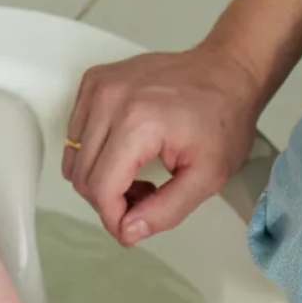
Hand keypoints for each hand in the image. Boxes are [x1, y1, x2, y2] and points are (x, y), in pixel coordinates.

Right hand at [64, 46, 262, 245]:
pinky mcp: (95, 82)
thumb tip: (127, 232)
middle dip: (108, 202)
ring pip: (74, 158)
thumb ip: (165, 212)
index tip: (133, 228)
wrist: (226, 71)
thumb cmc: (223, 119)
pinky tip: (126, 155)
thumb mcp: (206, 178)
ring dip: (100, 180)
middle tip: (144, 200)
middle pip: (83, 177)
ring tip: (137, 177)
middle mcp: (111, 99)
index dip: (113, 219)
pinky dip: (95, 155)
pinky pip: (76, 135)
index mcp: (138, 122)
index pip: (101, 189)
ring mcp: (99, 86)